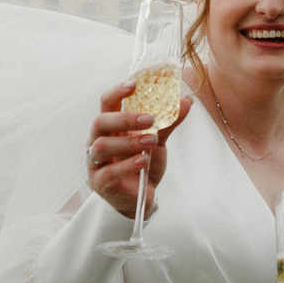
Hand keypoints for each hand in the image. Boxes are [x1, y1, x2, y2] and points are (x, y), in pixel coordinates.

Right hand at [86, 81, 192, 218]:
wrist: (141, 198)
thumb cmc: (143, 164)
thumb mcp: (157, 141)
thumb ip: (168, 122)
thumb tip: (187, 100)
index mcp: (110, 127)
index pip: (107, 103)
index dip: (117, 92)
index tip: (134, 84)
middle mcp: (97, 141)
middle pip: (100, 122)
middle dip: (125, 118)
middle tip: (150, 119)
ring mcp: (96, 163)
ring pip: (102, 146)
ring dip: (129, 142)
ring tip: (151, 141)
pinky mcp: (100, 183)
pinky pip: (109, 172)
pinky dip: (127, 165)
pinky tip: (143, 161)